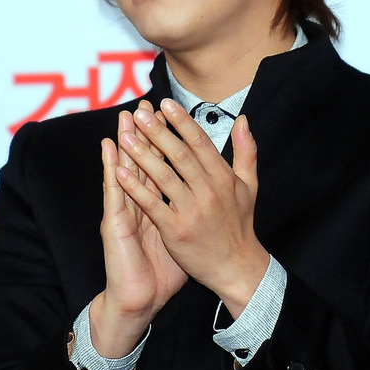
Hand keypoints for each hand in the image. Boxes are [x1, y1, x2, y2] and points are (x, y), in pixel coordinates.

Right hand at [89, 100, 187, 357]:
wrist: (142, 298)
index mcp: (159, 201)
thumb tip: (210, 191)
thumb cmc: (165, 268)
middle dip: (147, 132)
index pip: (164, 163)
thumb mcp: (185, 234)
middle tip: (147, 104)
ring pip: (126, 169)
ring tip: (126, 115)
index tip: (172, 112)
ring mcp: (125, 210)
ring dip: (126, 141)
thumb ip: (195, 209)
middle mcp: (140, 201)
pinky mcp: (114, 223)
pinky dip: (112, 170)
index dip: (168, 138)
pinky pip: (114, 193)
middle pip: (144, 160)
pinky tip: (110, 149)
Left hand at [116, 98, 269, 317]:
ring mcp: (191, 211)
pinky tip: (120, 172)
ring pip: (163, 176)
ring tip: (125, 136)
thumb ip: (246, 151)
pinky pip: (152, 204)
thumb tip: (243, 120)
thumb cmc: (239, 223)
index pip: (199, 142)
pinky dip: (135, 188)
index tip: (165, 103)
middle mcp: (208, 191)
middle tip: (140, 113)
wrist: (236, 266)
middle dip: (158, 132)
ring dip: (142, 155)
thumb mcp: (249, 185)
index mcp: (223, 177)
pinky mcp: (176, 230)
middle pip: (179, 155)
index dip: (182, 121)